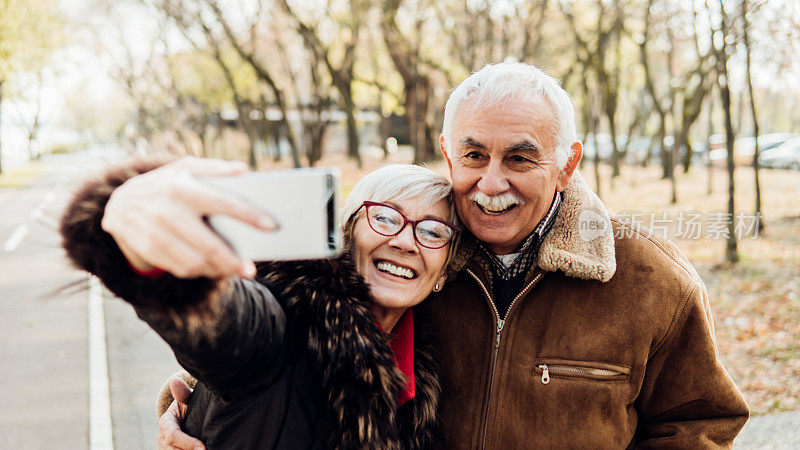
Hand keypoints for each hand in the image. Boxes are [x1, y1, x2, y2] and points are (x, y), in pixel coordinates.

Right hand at [102, 156, 276, 278]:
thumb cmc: (164, 184)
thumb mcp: (185, 168)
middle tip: (250, 269)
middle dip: (233, 260)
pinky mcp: (147, 248)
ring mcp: (155, 231)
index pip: (223, 202)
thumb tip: (244, 171)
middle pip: (209, 244)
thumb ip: (216, 169)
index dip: (249, 216)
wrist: (118, 202)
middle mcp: (168, 209)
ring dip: (217, 271)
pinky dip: (198, 272)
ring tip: (233, 269)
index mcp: (183, 187)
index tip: (272, 226)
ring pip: (194, 262)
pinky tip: (210, 269)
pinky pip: (179, 268)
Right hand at [157, 377, 204, 449]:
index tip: (203, 448)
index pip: (173, 435)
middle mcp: (162, 438)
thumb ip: (184, 393)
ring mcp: (165, 448)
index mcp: (166, 423)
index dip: (187, 443)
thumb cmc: (188, 405)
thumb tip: (175, 380)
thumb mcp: (186, 399)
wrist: (184, 416)